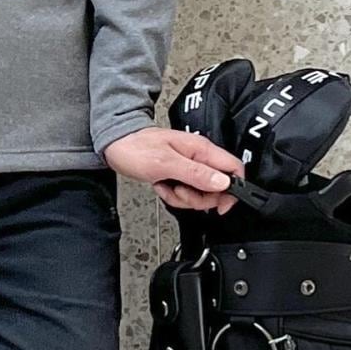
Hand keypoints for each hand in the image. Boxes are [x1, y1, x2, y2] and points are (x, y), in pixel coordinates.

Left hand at [101, 125, 245, 216]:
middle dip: (200, 198)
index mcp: (202, 150)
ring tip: (169, 187)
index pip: (234, 169)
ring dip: (184, 198)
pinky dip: (174, 195)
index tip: (220, 204)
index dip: (233, 190)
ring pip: (202, 193)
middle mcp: (199, 157)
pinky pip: (186, 193)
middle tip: (181, 192)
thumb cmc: (136, 148)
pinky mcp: (179, 174)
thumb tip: (223, 182)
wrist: (116, 145)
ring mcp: (190, 166)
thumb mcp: (166, 163)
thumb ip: (196, 173)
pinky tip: (163, 186)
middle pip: (219, 187)